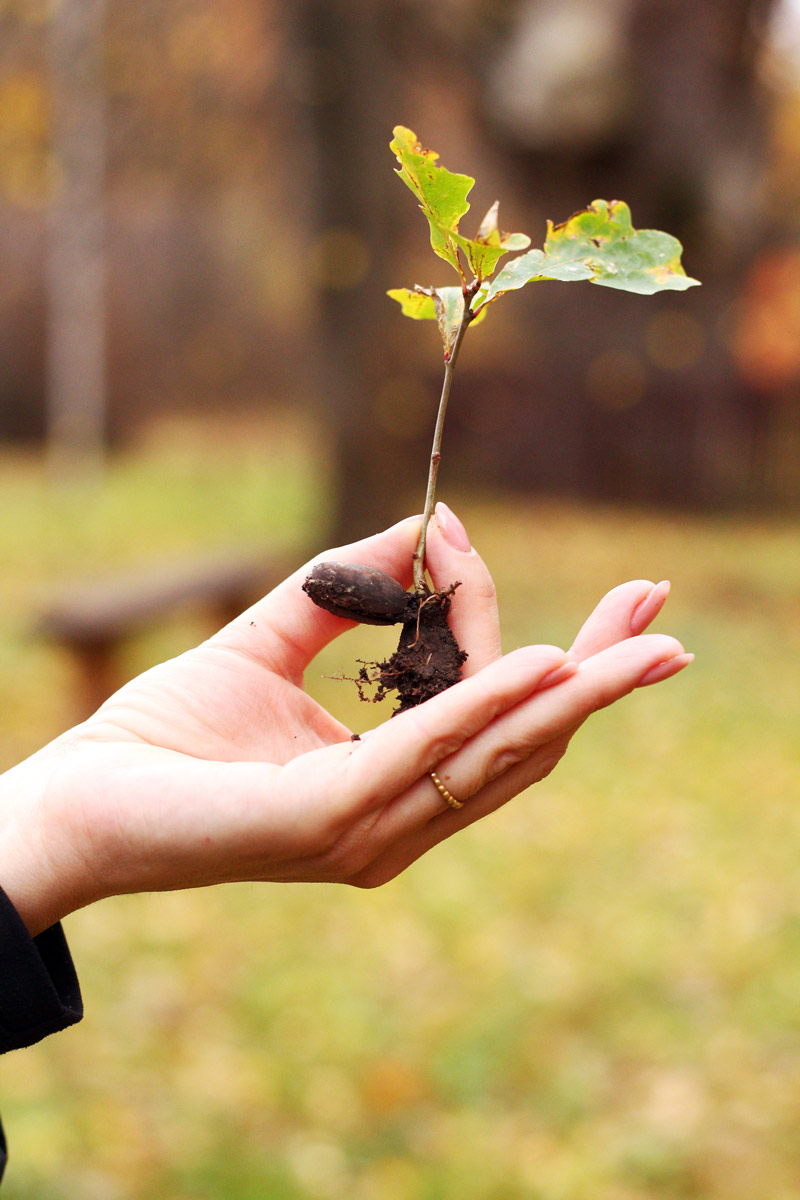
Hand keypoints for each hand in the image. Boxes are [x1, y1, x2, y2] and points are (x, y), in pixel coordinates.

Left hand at [0, 506, 689, 934]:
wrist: (76, 803)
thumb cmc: (165, 739)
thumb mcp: (266, 645)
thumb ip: (339, 593)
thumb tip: (414, 532)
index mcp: (389, 786)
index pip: (488, 717)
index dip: (519, 638)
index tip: (468, 537)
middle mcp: (398, 820)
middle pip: (524, 746)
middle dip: (599, 679)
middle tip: (663, 622)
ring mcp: (372, 830)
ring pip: (499, 755)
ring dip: (575, 693)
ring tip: (639, 642)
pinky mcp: (331, 821)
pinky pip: (427, 752)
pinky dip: (487, 704)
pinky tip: (538, 662)